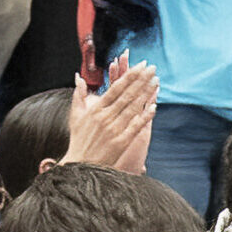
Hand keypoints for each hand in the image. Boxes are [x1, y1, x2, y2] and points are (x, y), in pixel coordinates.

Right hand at [64, 55, 157, 173]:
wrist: (80, 165)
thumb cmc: (79, 140)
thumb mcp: (75, 116)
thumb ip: (79, 95)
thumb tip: (78, 77)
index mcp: (96, 108)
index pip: (116, 88)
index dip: (130, 76)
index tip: (140, 66)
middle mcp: (105, 117)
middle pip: (127, 94)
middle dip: (141, 80)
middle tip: (152, 68)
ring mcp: (114, 129)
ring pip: (133, 107)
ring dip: (146, 93)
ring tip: (156, 81)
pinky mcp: (121, 142)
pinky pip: (135, 126)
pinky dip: (145, 116)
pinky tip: (154, 106)